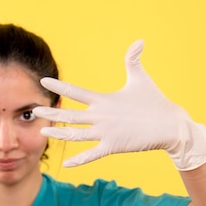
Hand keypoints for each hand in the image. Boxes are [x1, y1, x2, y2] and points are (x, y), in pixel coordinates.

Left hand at [33, 40, 205, 169]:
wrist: (171, 125)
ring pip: (76, 134)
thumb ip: (133, 61)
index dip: (59, 86)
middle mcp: (101, 116)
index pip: (76, 91)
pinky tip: (66, 164)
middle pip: (70, 114)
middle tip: (34, 109)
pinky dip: (78, 160)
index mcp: (104, 100)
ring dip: (59, 134)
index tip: (44, 82)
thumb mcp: (142, 79)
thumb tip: (139, 41)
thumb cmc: (155, 102)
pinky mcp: (113, 146)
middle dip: (51, 112)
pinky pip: (91, 155)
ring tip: (43, 132)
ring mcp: (106, 133)